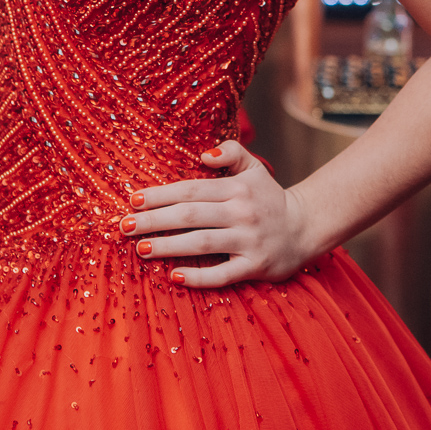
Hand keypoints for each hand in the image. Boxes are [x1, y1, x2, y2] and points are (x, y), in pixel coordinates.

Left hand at [119, 139, 310, 287]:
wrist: (305, 227)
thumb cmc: (268, 197)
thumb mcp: (254, 168)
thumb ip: (231, 152)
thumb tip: (204, 155)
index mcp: (237, 188)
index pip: (191, 190)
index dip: (161, 195)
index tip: (134, 200)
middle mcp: (242, 213)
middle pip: (191, 216)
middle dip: (155, 221)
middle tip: (125, 226)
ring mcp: (249, 241)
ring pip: (202, 243)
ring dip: (169, 246)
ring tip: (142, 249)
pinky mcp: (255, 267)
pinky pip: (223, 274)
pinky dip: (198, 277)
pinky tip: (175, 276)